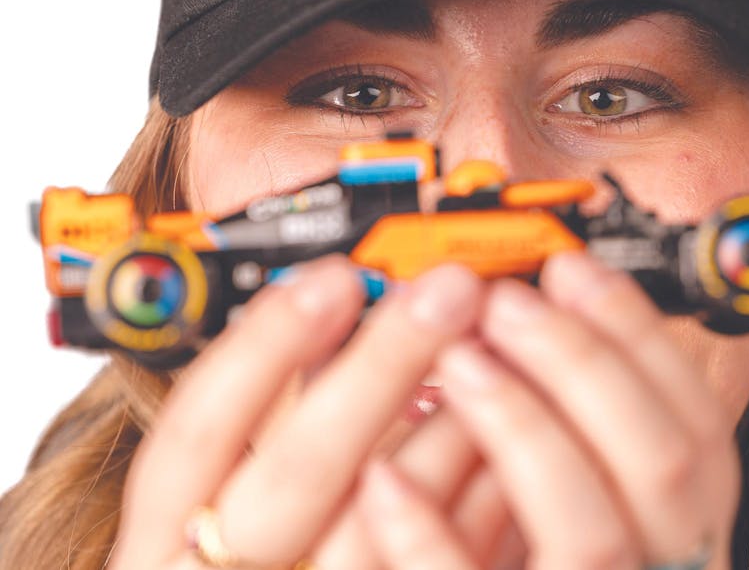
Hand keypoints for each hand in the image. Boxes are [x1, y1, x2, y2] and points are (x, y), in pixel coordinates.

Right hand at [110, 255, 498, 568]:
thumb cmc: (254, 547)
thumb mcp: (239, 475)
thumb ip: (277, 412)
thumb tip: (344, 298)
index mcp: (172, 522)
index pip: (200, 429)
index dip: (266, 346)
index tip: (338, 278)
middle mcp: (227, 568)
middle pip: (299, 470)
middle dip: (381, 368)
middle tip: (449, 294)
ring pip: (376, 524)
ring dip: (447, 429)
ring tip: (492, 357)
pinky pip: (434, 566)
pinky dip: (479, 500)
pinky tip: (505, 442)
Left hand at [355, 252, 739, 569]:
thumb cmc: (509, 563)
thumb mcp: (542, 501)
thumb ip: (557, 434)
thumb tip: (514, 317)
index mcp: (678, 536)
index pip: (700, 430)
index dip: (641, 341)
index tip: (572, 270)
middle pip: (664, 468)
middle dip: (585, 364)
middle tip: (505, 302)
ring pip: (591, 533)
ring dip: (522, 426)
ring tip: (453, 359)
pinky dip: (428, 535)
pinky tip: (380, 479)